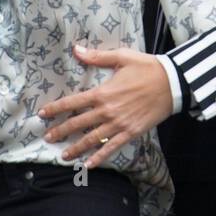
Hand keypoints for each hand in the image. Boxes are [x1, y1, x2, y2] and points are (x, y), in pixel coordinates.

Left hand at [37, 44, 172, 167]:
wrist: (172, 83)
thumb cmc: (146, 68)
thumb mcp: (121, 57)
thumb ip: (97, 57)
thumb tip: (76, 50)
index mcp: (102, 92)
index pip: (72, 103)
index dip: (56, 109)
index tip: (43, 114)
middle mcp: (107, 111)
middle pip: (78, 124)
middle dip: (60, 131)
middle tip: (47, 137)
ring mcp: (118, 124)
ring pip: (92, 139)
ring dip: (75, 148)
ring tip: (63, 155)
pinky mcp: (130, 133)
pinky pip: (111, 147)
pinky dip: (99, 157)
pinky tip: (88, 165)